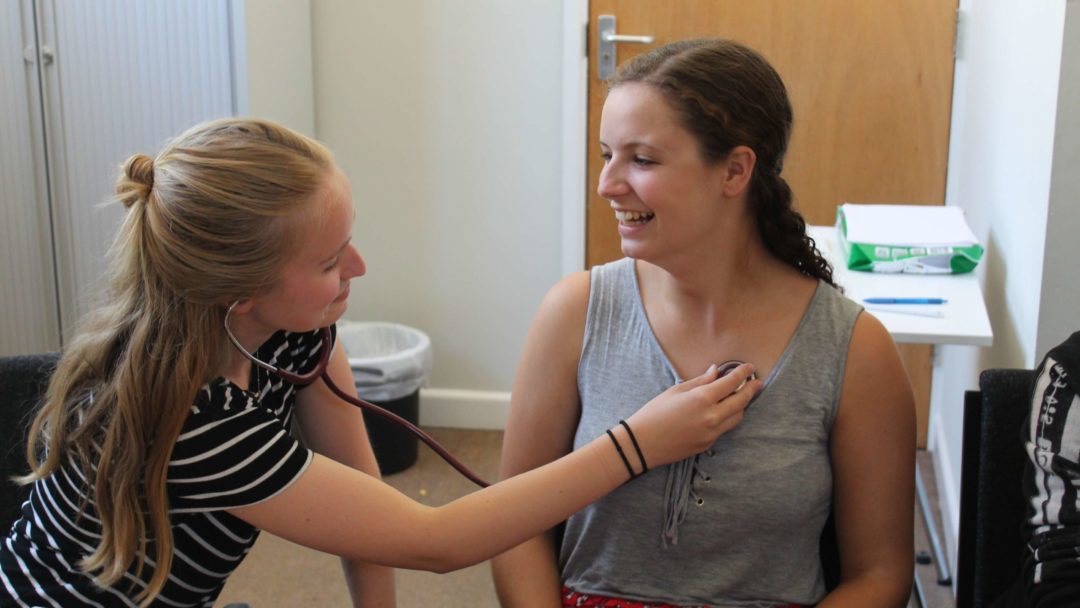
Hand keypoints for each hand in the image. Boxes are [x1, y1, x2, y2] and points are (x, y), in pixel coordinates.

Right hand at [625, 363, 760, 467]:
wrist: (642, 444)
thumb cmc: (654, 413)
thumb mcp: (676, 391)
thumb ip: (700, 381)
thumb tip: (715, 371)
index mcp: (702, 399)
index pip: (731, 383)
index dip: (743, 373)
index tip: (749, 367)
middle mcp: (711, 416)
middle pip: (741, 401)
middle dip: (751, 389)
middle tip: (756, 382)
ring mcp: (712, 433)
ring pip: (737, 417)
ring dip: (742, 405)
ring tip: (741, 396)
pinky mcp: (708, 444)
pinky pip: (724, 428)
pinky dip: (728, 417)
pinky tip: (724, 411)